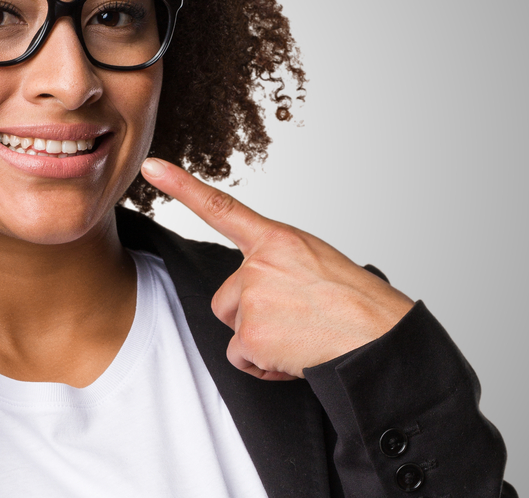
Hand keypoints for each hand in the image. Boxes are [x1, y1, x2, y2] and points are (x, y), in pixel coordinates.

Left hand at [141, 158, 413, 379]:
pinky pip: (240, 357)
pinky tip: (295, 356)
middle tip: (298, 319)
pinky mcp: (250, 334)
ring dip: (258, 339)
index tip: (152, 167)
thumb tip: (256, 285)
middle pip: (226, 297)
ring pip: (233, 325)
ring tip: (300, 335)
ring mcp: (253, 297)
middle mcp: (259, 264)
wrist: (381, 341)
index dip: (182, 186)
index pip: (221, 208)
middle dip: (252, 315)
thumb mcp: (317, 263)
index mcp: (278, 240)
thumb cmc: (358, 305)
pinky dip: (263, 365)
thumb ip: (278, 263)